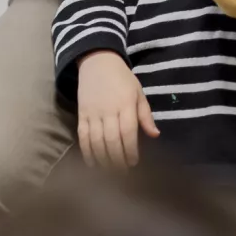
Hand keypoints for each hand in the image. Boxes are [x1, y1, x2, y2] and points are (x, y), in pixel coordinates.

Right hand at [76, 51, 158, 167]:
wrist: (97, 62)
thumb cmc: (122, 79)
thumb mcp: (138, 93)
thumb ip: (145, 115)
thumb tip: (155, 135)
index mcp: (126, 104)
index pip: (128, 132)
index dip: (131, 150)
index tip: (134, 163)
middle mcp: (109, 110)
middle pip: (112, 140)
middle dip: (118, 160)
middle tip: (123, 174)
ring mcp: (93, 113)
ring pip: (97, 141)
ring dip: (103, 159)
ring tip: (109, 172)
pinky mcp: (81, 114)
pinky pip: (83, 136)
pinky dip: (87, 152)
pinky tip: (92, 163)